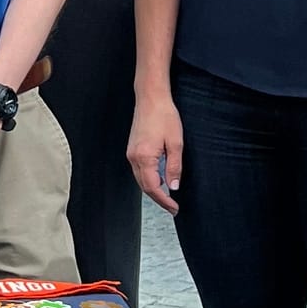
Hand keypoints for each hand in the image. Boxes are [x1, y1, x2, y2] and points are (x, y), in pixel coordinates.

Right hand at [127, 93, 182, 214]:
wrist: (151, 98)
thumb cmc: (164, 116)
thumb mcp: (176, 143)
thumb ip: (174, 167)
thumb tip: (173, 186)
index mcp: (144, 157)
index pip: (153, 187)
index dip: (164, 201)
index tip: (174, 208)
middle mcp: (134, 157)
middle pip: (144, 186)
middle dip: (158, 199)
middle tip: (173, 207)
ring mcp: (131, 153)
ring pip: (141, 179)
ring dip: (153, 189)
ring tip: (168, 196)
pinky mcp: (132, 149)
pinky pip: (139, 170)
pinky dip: (149, 178)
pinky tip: (160, 179)